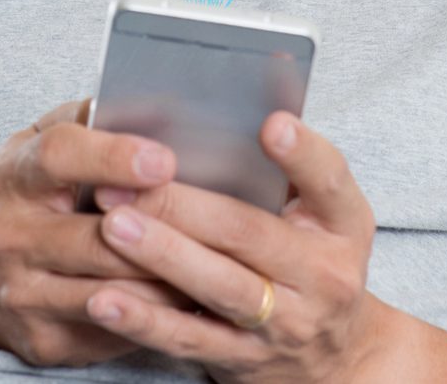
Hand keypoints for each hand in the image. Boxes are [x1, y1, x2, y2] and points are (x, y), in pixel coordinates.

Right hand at [0, 98, 191, 366]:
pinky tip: (189, 300)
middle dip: (160, 233)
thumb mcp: (44, 144)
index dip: (112, 157)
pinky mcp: (44, 340)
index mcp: (16, 176)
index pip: (58, 157)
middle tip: (216, 227)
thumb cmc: (31, 197)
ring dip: (169, 280)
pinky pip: (116, 330)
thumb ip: (93, 120)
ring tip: (218, 264)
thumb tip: (160, 104)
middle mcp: (10, 237)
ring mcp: (23, 294)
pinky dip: (157, 316)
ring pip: (114, 291)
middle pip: (96, 239)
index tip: (164, 160)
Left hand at [77, 111, 401, 382]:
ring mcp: (284, 323)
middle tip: (126, 180)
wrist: (333, 357)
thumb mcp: (324, 213)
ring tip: (111, 226)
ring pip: (218, 287)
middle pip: (249, 234)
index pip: (331, 183)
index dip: (303, 155)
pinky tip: (104, 299)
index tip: (270, 123)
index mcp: (342, 225)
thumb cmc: (313, 258)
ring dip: (160, 256)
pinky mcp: (244, 359)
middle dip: (183, 206)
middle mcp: (322, 276)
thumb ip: (291, 166)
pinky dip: (144, 320)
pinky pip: (189, 338)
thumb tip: (251, 90)